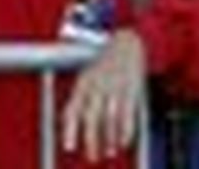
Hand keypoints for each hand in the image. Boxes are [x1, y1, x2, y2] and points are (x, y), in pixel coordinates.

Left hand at [62, 30, 145, 161]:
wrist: (127, 41)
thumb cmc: (104, 63)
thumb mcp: (86, 77)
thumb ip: (78, 98)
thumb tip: (67, 122)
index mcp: (84, 82)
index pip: (74, 107)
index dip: (70, 129)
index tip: (69, 147)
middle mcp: (98, 84)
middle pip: (92, 116)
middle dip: (92, 139)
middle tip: (92, 156)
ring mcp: (115, 86)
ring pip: (111, 118)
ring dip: (110, 138)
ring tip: (109, 151)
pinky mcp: (132, 88)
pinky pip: (128, 113)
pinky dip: (126, 130)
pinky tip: (124, 142)